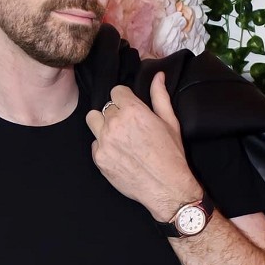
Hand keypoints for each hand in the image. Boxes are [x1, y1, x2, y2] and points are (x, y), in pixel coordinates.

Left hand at [85, 72, 199, 219]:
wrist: (167, 188)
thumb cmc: (171, 155)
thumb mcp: (170, 122)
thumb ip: (160, 96)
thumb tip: (158, 76)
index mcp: (133, 110)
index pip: (116, 91)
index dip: (124, 99)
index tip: (130, 108)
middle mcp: (115, 124)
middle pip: (104, 107)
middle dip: (115, 113)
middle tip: (128, 127)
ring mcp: (104, 142)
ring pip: (93, 121)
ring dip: (103, 126)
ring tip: (119, 137)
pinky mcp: (99, 158)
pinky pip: (95, 144)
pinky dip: (104, 147)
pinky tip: (119, 154)